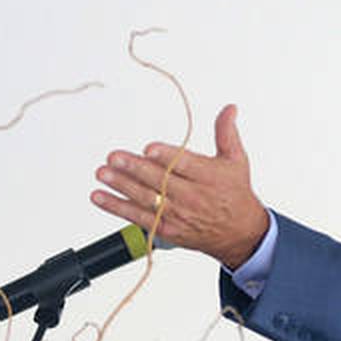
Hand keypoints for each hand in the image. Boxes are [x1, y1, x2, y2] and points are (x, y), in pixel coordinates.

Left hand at [90, 104, 268, 268]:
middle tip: (113, 157)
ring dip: (121, 185)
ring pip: (145, 198)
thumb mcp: (237, 160)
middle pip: (160, 181)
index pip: (184, 164)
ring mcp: (178, 214)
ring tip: (103, 173)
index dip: (165, 156)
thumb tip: (229, 108)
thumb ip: (227, 133)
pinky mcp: (167, 229)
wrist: (240, 232)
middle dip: (134, 168)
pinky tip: (100, 197)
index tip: (148, 148)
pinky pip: (138, 217)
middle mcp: (192, 196)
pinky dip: (117, 207)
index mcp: (209, 176)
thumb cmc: (235, 193)